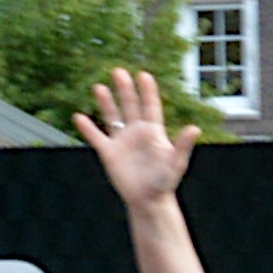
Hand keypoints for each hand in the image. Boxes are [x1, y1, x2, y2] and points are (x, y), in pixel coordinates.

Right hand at [78, 66, 196, 208]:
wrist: (149, 200)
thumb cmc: (165, 182)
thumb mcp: (176, 163)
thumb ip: (183, 145)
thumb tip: (194, 128)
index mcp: (153, 131)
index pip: (150, 106)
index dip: (147, 91)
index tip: (143, 75)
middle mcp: (137, 132)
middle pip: (130, 105)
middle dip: (125, 89)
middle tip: (118, 72)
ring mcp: (122, 141)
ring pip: (113, 117)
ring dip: (106, 103)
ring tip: (99, 87)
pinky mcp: (109, 153)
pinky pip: (96, 137)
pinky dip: (88, 128)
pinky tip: (79, 117)